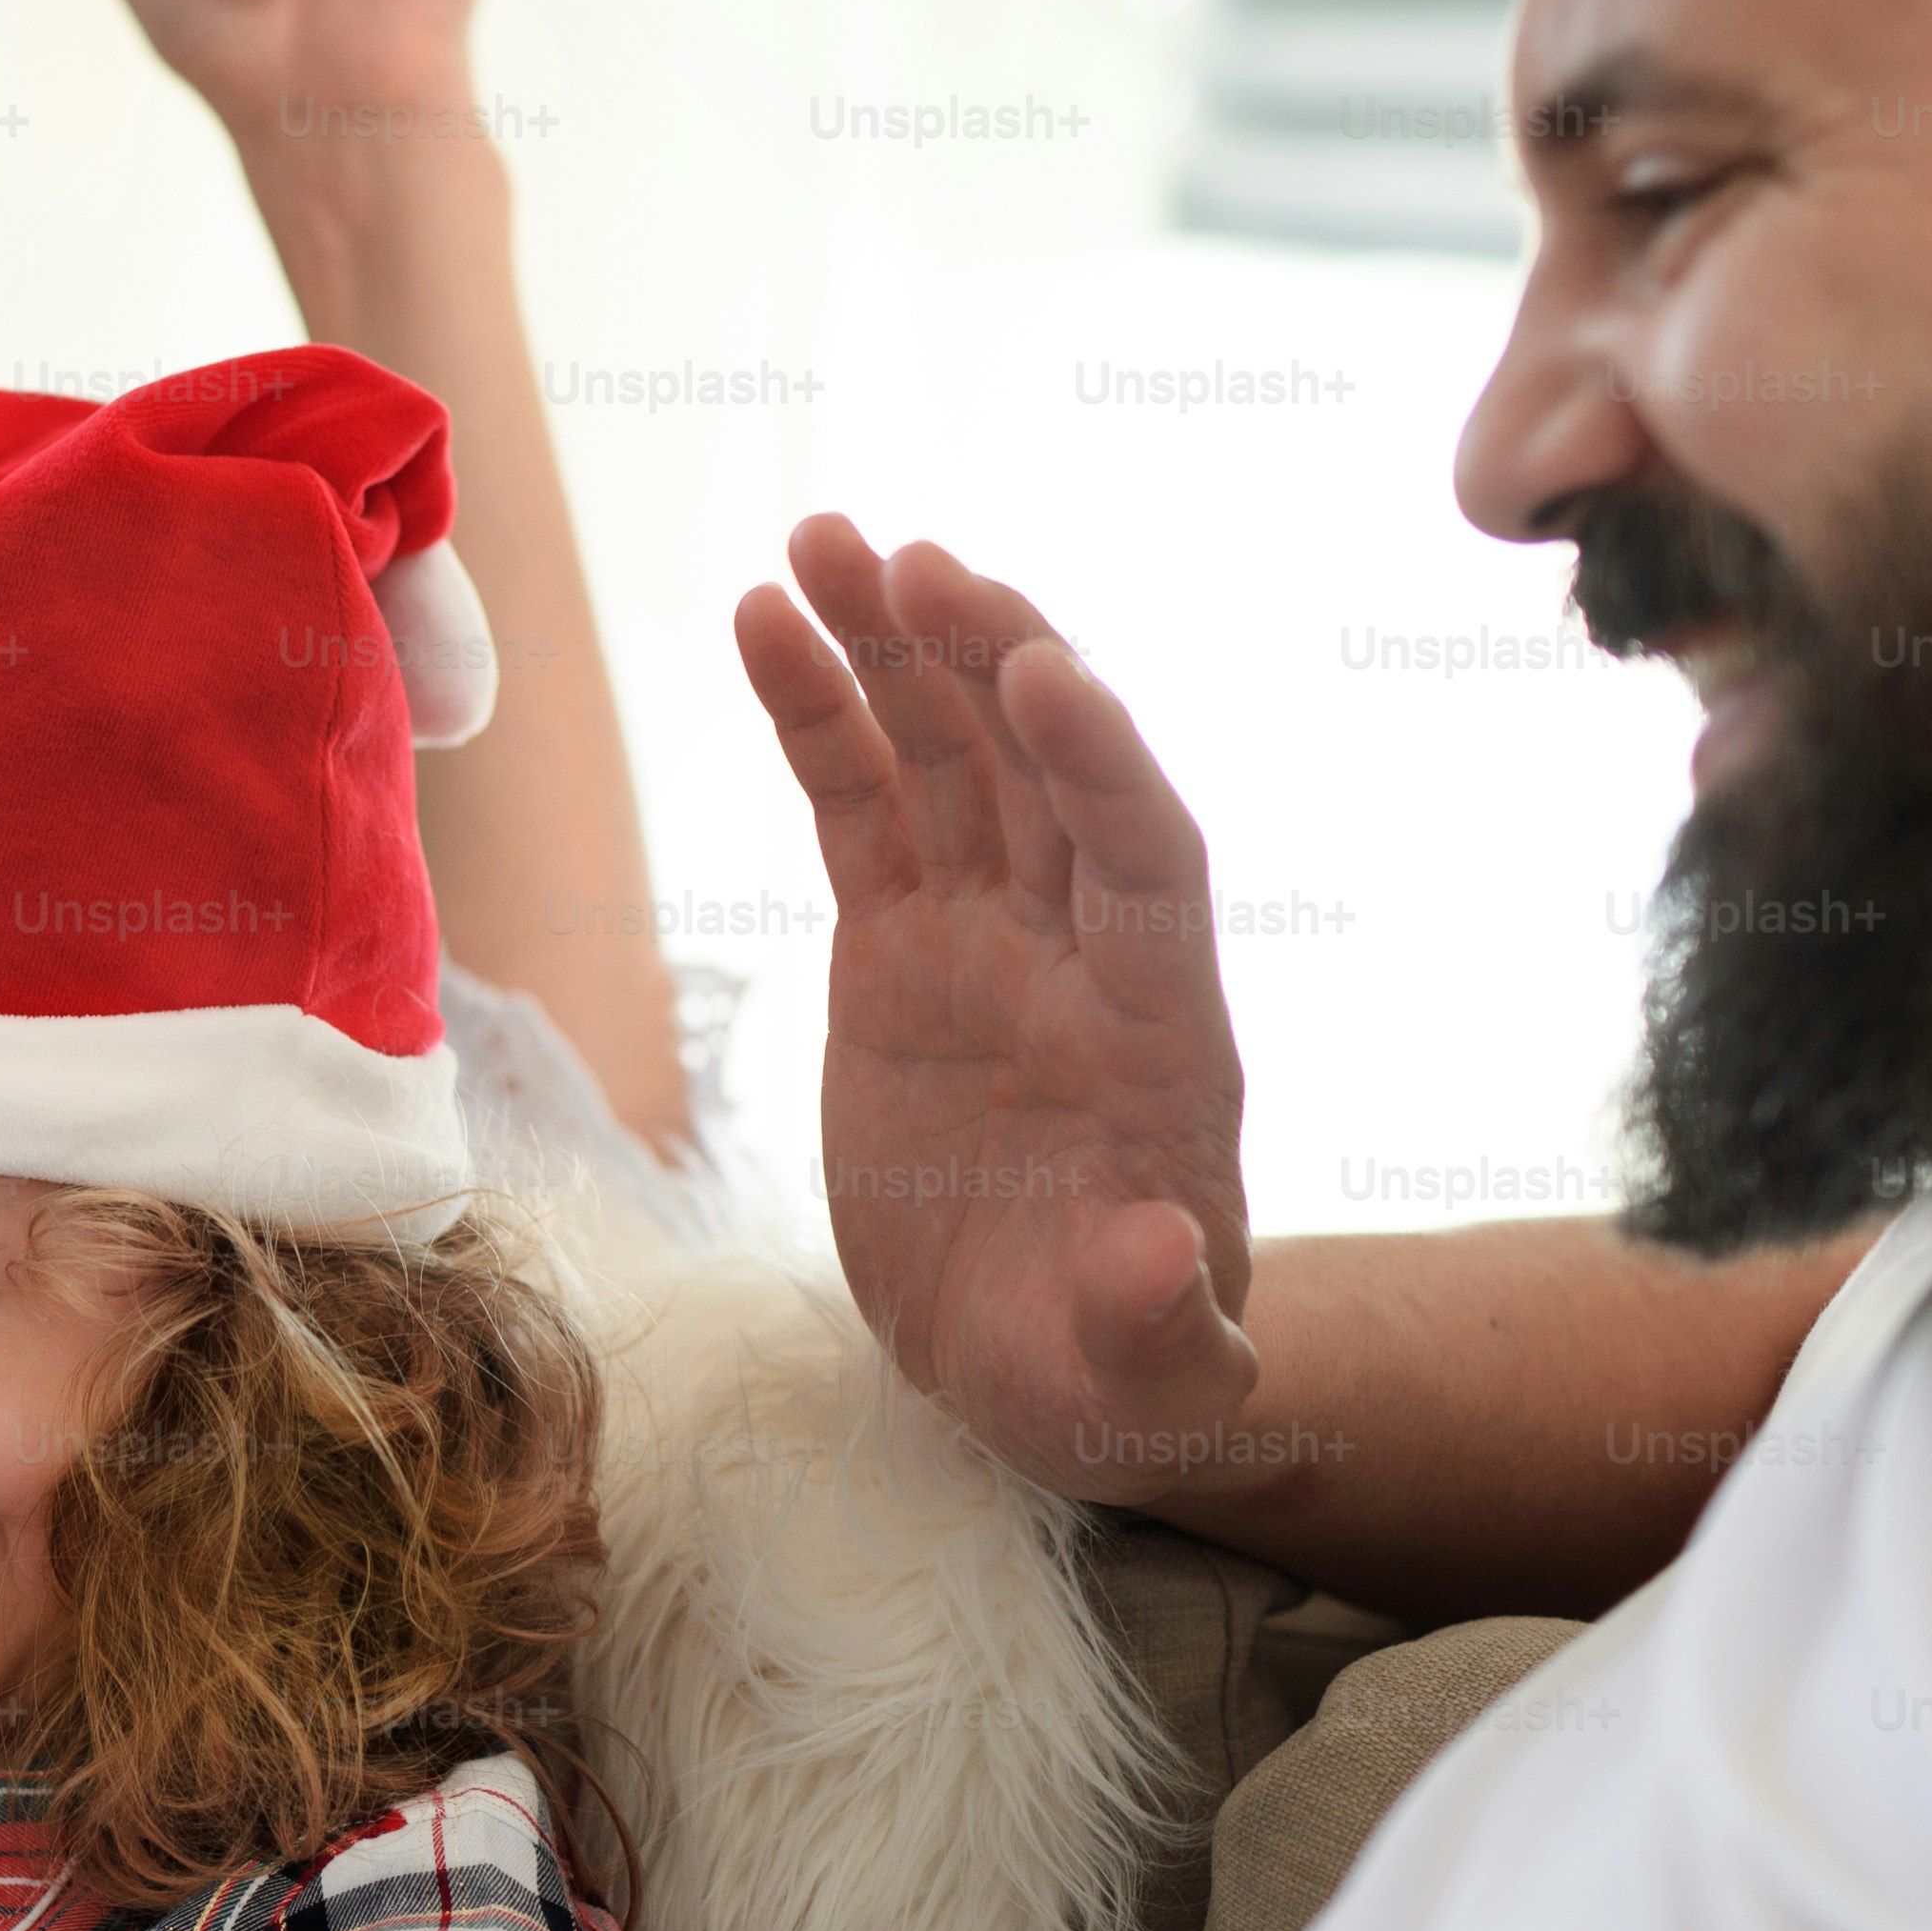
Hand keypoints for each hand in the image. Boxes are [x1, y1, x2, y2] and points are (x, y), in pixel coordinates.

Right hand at [734, 520, 1259, 1503]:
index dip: (1099, 763)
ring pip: (949, 759)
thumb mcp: (1150, 1386)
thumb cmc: (1112, 1382)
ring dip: (893, 646)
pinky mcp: (899, 952)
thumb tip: (1154, 1255)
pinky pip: (859, 809)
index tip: (1040, 670)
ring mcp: (988, 940)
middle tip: (907, 562)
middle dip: (985, 659)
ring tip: (819, 544)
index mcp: (1164, 1034)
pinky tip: (767, 625)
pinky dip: (817, 717)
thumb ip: (1163, 1327)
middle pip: (1044, 769)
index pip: (1145, 861)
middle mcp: (1084, 954)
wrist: (1040, 1371)